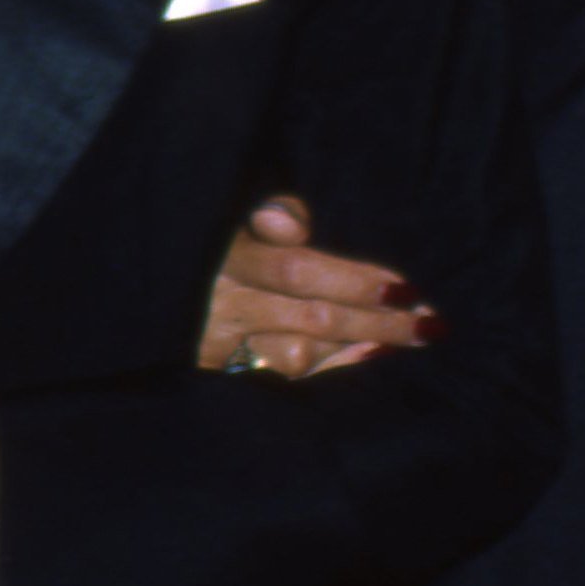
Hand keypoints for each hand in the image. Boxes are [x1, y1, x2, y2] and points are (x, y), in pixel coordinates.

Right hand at [197, 193, 441, 379]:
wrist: (153, 281)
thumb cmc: (212, 236)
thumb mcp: (233, 210)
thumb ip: (272, 212)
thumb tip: (290, 221)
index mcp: (226, 250)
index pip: (297, 269)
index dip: (354, 279)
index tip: (405, 285)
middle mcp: (221, 301)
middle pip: (312, 315)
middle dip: (378, 320)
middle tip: (432, 321)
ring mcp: (217, 342)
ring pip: (300, 352)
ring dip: (359, 344)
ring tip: (411, 335)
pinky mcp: (214, 372)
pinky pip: (284, 375)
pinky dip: (331, 365)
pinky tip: (370, 354)